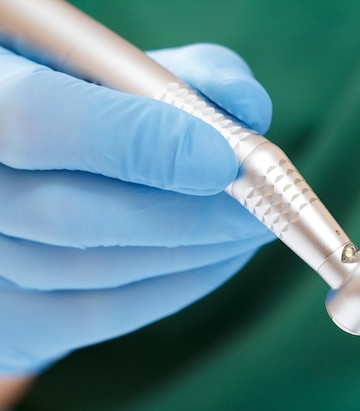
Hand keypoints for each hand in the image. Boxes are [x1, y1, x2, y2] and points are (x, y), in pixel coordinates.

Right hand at [0, 43, 273, 374]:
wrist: (28, 168)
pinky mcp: (7, 313)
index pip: (40, 119)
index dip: (138, 143)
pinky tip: (215, 259)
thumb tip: (247, 105)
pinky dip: (171, 288)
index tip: (223, 160)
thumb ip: (182, 78)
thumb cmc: (82, 107)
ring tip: (248, 229)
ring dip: (190, 255)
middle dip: (187, 216)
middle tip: (261, 210)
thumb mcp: (118, 72)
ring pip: (88, 272)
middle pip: (69, 215)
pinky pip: (92, 315)